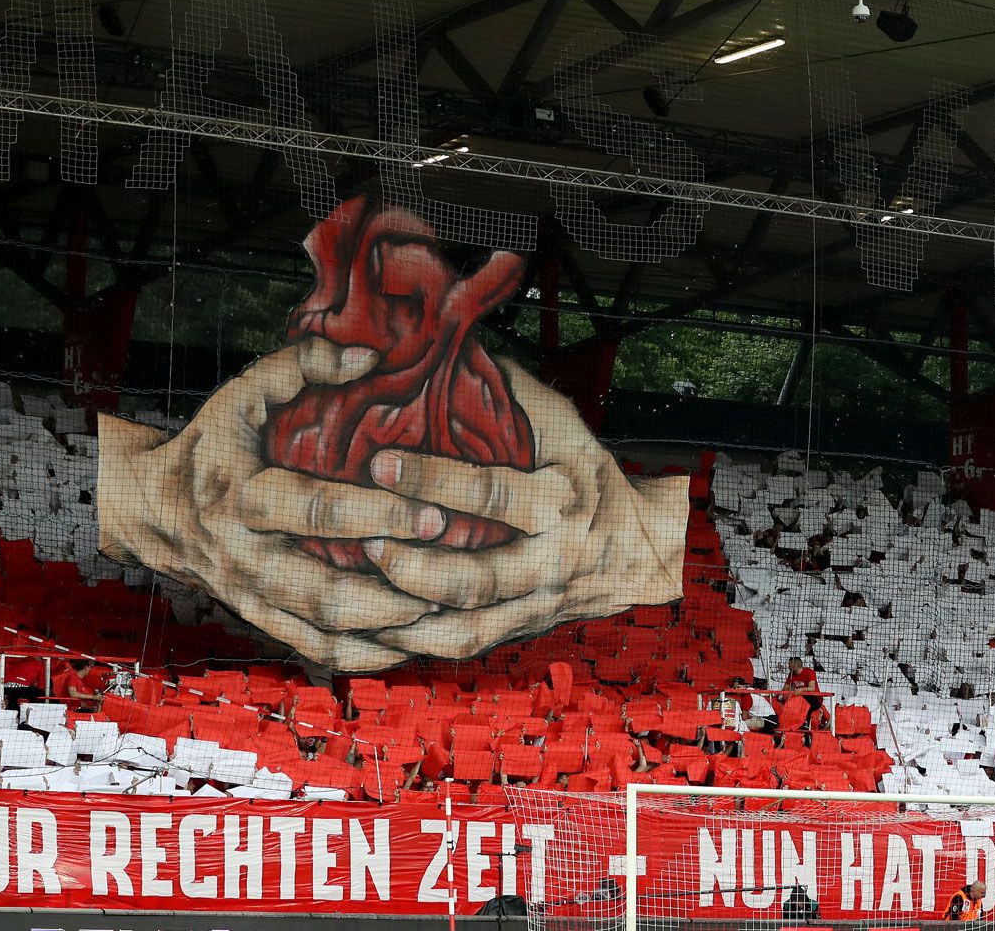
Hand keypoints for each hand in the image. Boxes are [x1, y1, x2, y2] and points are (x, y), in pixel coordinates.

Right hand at [96, 338, 453, 670]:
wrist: (145, 508)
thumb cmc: (208, 444)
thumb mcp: (241, 394)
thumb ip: (300, 365)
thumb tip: (367, 356)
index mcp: (242, 497)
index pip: (317, 511)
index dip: (379, 515)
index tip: (437, 514)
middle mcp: (246, 557)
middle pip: (323, 590)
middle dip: (390, 591)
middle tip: (451, 580)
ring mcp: (253, 597)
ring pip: (323, 632)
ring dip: (385, 633)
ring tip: (445, 619)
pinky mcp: (261, 619)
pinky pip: (315, 649)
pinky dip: (364, 655)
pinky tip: (411, 646)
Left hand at [352, 357, 687, 658]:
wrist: (640, 550)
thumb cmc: (592, 477)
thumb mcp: (567, 427)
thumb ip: (511, 393)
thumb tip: (447, 347)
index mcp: (562, 502)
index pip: (494, 495)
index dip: (434, 481)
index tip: (380, 462)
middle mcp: (550, 561)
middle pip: (477, 578)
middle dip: (415, 565)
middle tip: (365, 540)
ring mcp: (533, 605)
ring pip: (464, 627)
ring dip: (406, 617)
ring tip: (354, 594)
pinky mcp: (517, 631)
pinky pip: (461, 648)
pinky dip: (413, 645)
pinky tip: (370, 630)